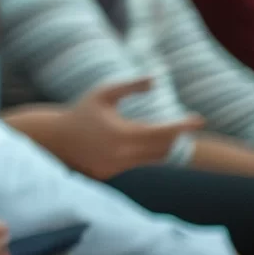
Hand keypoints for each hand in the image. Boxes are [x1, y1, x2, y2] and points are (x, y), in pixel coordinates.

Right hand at [40, 78, 199, 179]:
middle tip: (183, 126)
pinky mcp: (110, 174)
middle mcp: (123, 155)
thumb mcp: (104, 93)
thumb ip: (131, 86)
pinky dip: (140, 154)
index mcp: (123, 133)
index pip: (164, 132)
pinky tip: (132, 145)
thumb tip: (156, 80)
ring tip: (163, 134)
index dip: (184, 126)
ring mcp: (117, 167)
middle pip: (163, 149)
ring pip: (152, 159)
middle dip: (174, 137)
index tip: (199, 119)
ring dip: (160, 147)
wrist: (53, 139)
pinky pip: (135, 165)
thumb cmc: (81, 111)